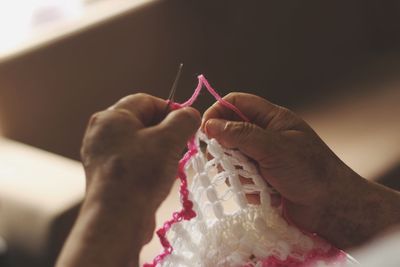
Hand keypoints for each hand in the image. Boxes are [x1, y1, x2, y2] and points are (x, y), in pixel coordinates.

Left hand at [81, 93, 199, 233]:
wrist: (117, 219)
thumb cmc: (140, 174)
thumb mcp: (169, 140)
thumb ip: (183, 120)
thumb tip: (190, 114)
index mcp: (110, 117)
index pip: (146, 101)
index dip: (170, 109)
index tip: (187, 123)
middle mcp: (101, 133)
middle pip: (142, 122)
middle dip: (166, 131)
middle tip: (182, 144)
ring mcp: (101, 155)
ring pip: (139, 142)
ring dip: (160, 149)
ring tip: (172, 163)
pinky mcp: (106, 175)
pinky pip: (133, 160)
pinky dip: (149, 164)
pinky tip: (160, 176)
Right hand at [202, 92, 385, 247]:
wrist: (330, 208)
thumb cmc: (310, 171)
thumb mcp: (274, 148)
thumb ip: (241, 134)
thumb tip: (209, 125)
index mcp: (271, 119)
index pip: (236, 103)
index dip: (218, 112)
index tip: (205, 131)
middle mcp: (264, 135)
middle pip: (229, 131)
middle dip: (224, 147)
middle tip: (224, 161)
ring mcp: (261, 157)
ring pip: (231, 157)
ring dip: (234, 170)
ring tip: (250, 181)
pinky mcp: (259, 178)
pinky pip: (238, 177)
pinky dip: (243, 186)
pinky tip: (259, 192)